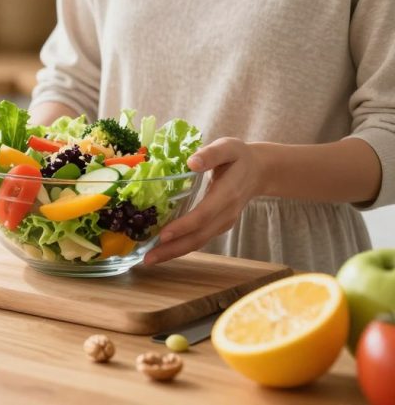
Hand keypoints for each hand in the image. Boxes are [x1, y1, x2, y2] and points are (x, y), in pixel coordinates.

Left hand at [143, 138, 264, 265]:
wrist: (260, 171)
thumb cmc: (239, 156)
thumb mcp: (228, 147)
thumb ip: (211, 154)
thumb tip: (191, 162)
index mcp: (226, 194)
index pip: (203, 215)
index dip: (183, 226)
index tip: (162, 235)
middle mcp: (226, 214)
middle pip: (199, 237)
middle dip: (172, 249)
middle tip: (147, 259)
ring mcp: (223, 222)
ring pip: (198, 241)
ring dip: (174, 252)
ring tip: (149, 259)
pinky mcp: (218, 226)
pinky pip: (199, 239)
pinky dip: (181, 246)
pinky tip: (162, 250)